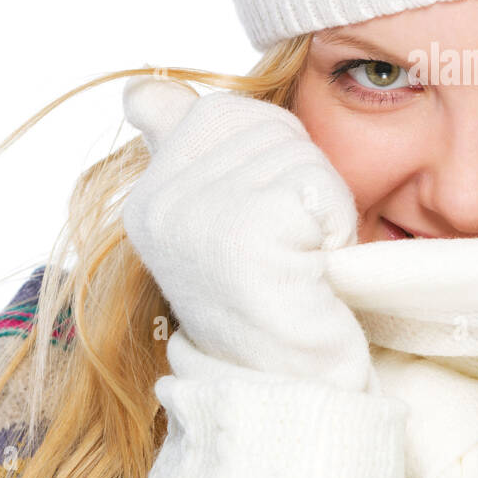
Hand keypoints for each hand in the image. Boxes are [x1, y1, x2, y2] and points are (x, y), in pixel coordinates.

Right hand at [121, 76, 372, 392]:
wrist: (290, 388)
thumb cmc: (269, 301)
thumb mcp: (212, 218)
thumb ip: (180, 147)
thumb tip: (141, 89)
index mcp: (147, 198)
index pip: (214, 110)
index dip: (262, 153)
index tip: (257, 222)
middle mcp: (159, 202)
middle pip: (264, 124)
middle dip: (297, 177)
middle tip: (286, 247)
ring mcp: (197, 215)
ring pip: (297, 152)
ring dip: (320, 206)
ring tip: (297, 261)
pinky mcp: (246, 230)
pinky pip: (319, 184)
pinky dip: (336, 225)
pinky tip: (313, 270)